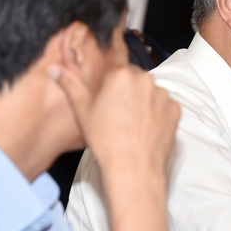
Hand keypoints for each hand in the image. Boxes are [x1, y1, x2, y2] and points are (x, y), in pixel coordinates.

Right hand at [50, 63, 179, 177]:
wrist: (133, 168)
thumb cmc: (106, 141)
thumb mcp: (83, 112)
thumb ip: (70, 85)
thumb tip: (55, 69)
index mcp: (121, 75)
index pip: (115, 62)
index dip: (110, 74)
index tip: (109, 83)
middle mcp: (145, 80)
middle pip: (133, 77)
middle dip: (125, 89)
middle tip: (116, 110)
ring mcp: (163, 95)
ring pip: (149, 90)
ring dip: (142, 100)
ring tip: (130, 122)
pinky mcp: (175, 109)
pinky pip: (164, 104)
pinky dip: (156, 112)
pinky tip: (144, 126)